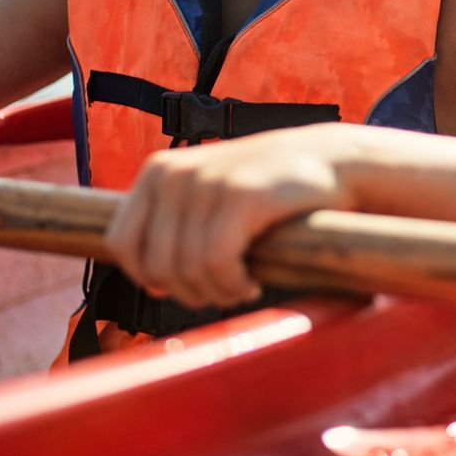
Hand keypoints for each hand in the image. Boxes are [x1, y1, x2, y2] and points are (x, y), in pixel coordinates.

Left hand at [103, 125, 350, 310]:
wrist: (333, 162)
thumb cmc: (269, 189)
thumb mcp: (209, 194)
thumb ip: (173, 228)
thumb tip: (149, 285)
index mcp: (158, 171)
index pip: (122, 245)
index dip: (150, 278)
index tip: (187, 284)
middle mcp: (175, 173)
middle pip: (156, 267)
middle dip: (189, 292)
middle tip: (223, 291)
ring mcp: (207, 182)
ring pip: (188, 271)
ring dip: (216, 294)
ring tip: (241, 288)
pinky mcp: (241, 196)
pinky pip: (218, 264)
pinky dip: (233, 286)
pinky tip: (251, 284)